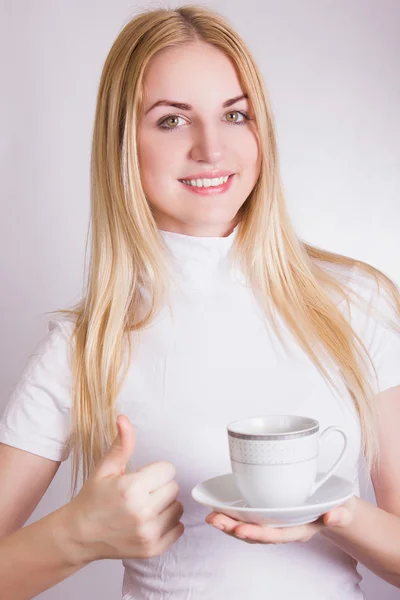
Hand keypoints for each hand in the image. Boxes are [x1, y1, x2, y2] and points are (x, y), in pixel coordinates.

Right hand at [64, 415, 183, 561]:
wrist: (79, 535)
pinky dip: (168, 524)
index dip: (156, 471)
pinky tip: (150, 521)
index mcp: (131, 488)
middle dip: (160, 486)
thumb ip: (121, 444)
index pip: (168, 469)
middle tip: (142, 492)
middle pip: (174, 487)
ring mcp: (148, 533)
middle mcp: (142, 512)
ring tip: (145, 506)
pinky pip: (178, 528)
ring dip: (165, 505)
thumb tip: (124, 418)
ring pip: (178, 507)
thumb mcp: (105, 469)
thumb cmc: (93, 498)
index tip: (142, 477)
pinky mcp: (153, 549)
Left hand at [205, 497, 356, 543]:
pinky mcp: (270, 514)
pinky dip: (234, 517)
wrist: (337, 507)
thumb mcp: (344, 509)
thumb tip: (333, 516)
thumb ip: (341, 513)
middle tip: (214, 520)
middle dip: (234, 529)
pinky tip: (220, 510)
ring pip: (250, 529)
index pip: (277, 534)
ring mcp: (277, 523)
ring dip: (230, 524)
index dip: (258, 533)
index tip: (241, 529)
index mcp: (301, 529)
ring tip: (211, 517)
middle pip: (257, 534)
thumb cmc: (338, 506)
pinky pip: (250, 520)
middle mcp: (285, 528)